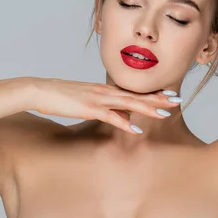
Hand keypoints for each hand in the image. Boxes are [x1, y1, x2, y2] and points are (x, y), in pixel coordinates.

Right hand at [27, 78, 181, 133]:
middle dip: (158, 98)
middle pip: (137, 95)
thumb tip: (121, 116)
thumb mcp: (85, 100)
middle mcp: (105, 91)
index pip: (134, 91)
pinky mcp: (88, 108)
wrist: (39, 90)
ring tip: (166, 113)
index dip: (153, 93)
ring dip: (148, 108)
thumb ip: (104, 107)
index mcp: (104, 89)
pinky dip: (125, 123)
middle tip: (178, 99)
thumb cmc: (59, 96)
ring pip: (128, 103)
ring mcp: (97, 99)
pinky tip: (137, 128)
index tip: (169, 94)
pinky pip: (110, 116)